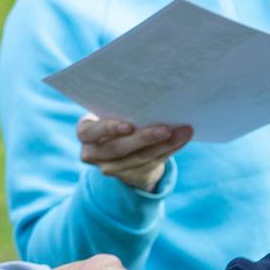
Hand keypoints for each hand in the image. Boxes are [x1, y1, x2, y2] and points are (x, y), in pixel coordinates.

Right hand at [78, 115, 192, 191]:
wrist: (119, 145)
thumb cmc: (114, 115)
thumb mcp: (110, 111)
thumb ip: (120, 107)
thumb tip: (151, 93)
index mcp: (85, 133)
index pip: (91, 132)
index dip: (108, 129)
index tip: (128, 125)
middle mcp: (93, 154)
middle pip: (119, 148)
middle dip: (144, 138)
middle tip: (166, 128)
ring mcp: (111, 168)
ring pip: (139, 158)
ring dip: (164, 145)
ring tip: (183, 132)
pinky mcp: (130, 176)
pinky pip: (152, 163)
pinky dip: (170, 149)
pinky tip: (182, 139)